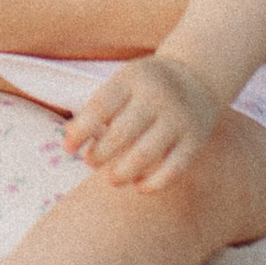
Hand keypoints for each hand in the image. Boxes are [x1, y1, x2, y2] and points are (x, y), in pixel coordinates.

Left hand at [63, 52, 224, 189]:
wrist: (198, 78)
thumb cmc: (145, 87)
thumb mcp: (122, 84)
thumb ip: (97, 108)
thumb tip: (68, 141)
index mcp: (132, 79)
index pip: (100, 107)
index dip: (80, 132)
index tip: (68, 149)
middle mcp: (157, 96)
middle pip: (121, 133)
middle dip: (100, 154)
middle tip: (90, 162)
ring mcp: (179, 118)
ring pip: (146, 154)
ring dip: (123, 172)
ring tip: (112, 178)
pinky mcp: (196, 139)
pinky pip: (174, 168)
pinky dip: (155, 183)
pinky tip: (139, 186)